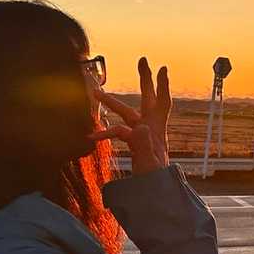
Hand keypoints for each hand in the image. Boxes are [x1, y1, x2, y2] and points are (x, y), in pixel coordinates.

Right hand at [92, 57, 170, 174]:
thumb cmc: (154, 179)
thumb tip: (139, 127)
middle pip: (148, 99)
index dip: (162, 86)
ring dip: (112, 103)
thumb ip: (143, 145)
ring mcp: (143, 135)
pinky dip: (105, 132)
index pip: (161, 103)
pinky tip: (91, 136)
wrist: (154, 193)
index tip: (162, 68)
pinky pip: (118, 132)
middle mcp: (151, 128)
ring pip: (127, 113)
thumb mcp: (149, 163)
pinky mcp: (134, 143)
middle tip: (143, 60)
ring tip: (95, 92)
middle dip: (145, 79)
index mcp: (158, 130)